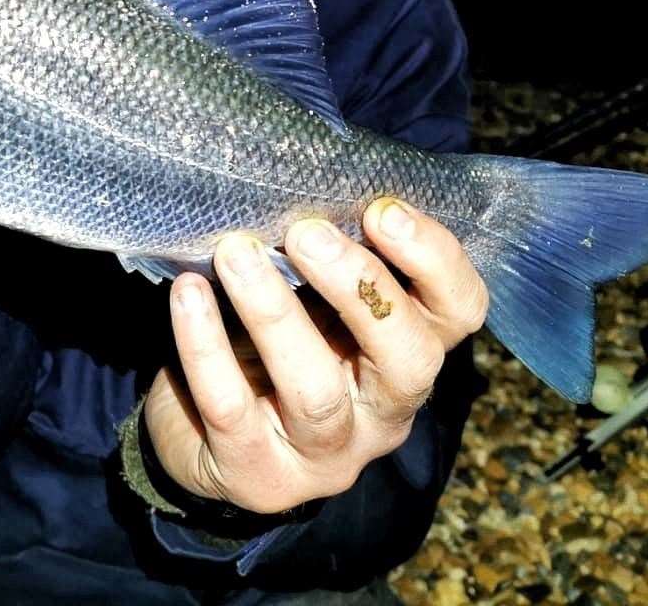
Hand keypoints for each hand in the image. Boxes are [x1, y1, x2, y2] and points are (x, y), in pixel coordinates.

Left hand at [143, 198, 487, 514]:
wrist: (206, 439)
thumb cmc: (271, 345)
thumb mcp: (314, 301)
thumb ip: (329, 253)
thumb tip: (307, 170)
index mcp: (408, 354)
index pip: (459, 312)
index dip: (434, 259)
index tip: (381, 208)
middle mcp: (382, 411)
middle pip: (408, 359)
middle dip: (359, 287)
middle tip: (304, 233)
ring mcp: (325, 454)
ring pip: (315, 390)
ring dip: (274, 312)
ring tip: (234, 253)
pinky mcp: (259, 476)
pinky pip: (232, 409)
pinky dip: (205, 346)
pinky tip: (188, 294)